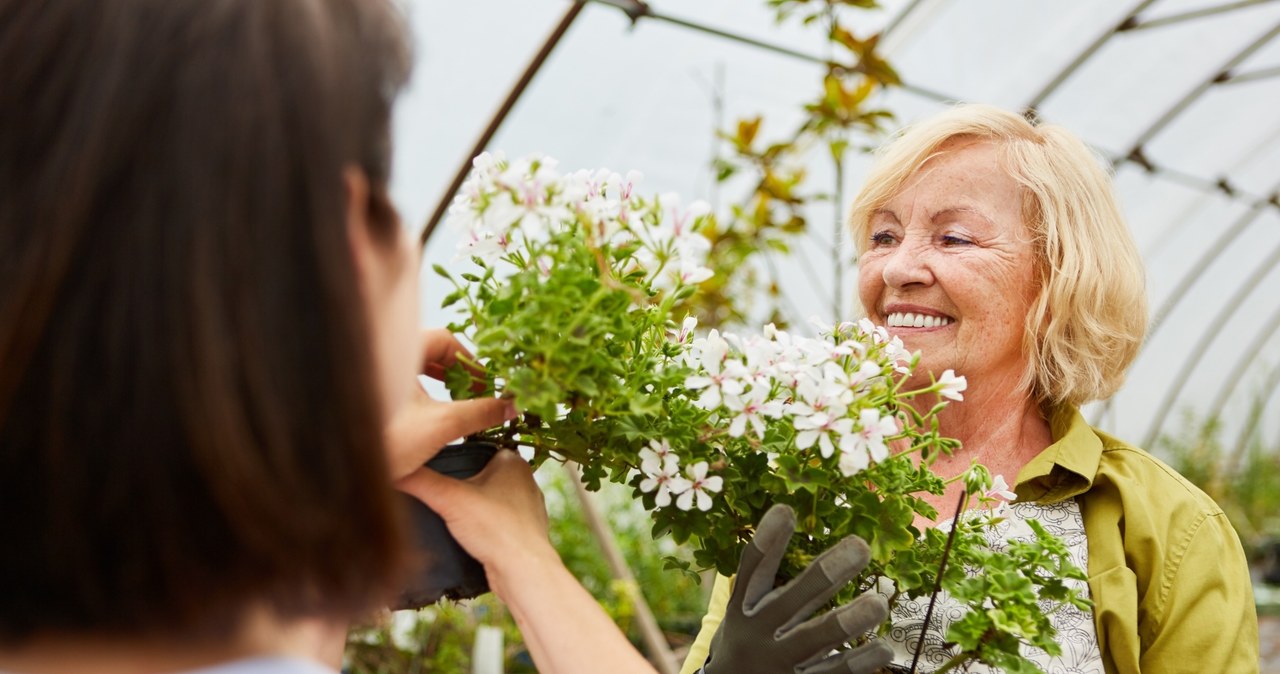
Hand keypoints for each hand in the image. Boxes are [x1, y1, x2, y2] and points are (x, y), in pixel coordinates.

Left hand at [385, 329, 514, 479]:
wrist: (341, 471)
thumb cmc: (386, 440)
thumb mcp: (442, 425)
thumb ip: (481, 413)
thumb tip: (512, 405)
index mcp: (398, 351)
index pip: (445, 339)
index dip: (470, 361)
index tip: (485, 385)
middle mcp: (383, 358)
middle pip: (431, 352)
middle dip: (458, 373)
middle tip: (475, 395)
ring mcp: (374, 377)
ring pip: (418, 369)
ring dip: (443, 385)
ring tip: (458, 406)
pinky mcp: (370, 396)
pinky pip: (404, 384)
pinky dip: (426, 394)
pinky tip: (434, 416)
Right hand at [395, 449, 553, 596]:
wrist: (523, 571)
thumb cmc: (496, 529)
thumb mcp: (449, 499)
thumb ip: (420, 480)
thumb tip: (390, 466)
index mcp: (512, 461)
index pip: (476, 447)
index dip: (454, 456)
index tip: (433, 465)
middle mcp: (524, 480)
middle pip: (481, 474)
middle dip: (460, 482)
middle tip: (436, 491)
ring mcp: (526, 507)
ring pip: (489, 499)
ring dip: (471, 506)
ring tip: (447, 513)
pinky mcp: (522, 531)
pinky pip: (496, 520)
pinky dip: (481, 525)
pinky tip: (466, 533)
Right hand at [702, 505, 891, 673]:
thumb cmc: (747, 642)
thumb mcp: (745, 611)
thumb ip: (766, 579)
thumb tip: (786, 518)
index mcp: (744, 608)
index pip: (754, 569)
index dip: (767, 541)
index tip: (785, 510)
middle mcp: (757, 634)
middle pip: (791, 601)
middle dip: (825, 574)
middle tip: (860, 546)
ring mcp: (777, 663)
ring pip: (814, 641)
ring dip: (847, 622)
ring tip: (878, 603)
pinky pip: (831, 673)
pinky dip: (857, 661)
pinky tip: (882, 648)